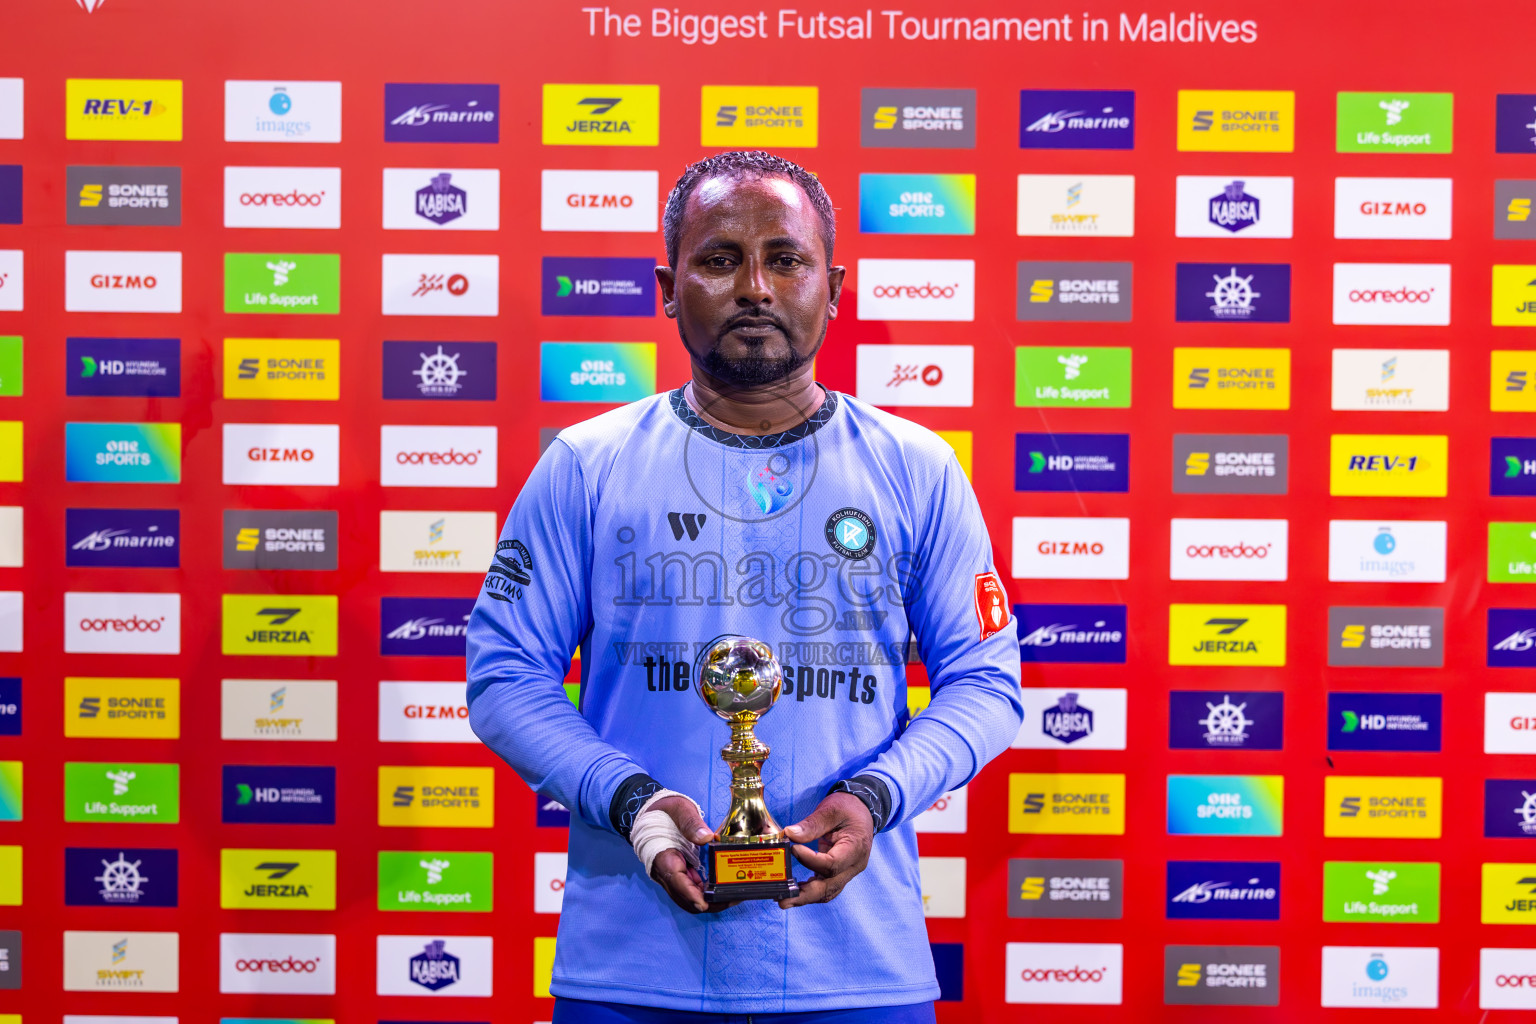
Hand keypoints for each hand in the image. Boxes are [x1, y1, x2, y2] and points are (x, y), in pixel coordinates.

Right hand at [646, 795, 735, 914]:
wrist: (652, 813)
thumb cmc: (665, 811)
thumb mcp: (678, 810)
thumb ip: (690, 822)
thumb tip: (706, 838)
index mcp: (664, 859)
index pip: (677, 884)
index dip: (692, 896)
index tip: (706, 902)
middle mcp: (666, 874)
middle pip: (686, 899)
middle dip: (708, 903)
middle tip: (732, 898)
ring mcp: (673, 877)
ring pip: (690, 898)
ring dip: (710, 901)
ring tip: (733, 894)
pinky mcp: (680, 874)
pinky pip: (692, 889)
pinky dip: (707, 892)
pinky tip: (723, 887)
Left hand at [778, 791, 873, 907]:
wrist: (862, 810)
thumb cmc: (848, 808)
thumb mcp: (831, 810)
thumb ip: (811, 824)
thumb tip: (789, 834)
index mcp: (855, 848)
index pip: (832, 863)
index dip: (810, 860)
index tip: (793, 849)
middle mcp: (854, 865)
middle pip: (830, 887)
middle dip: (805, 895)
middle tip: (782, 899)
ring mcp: (848, 872)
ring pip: (827, 891)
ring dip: (805, 897)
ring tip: (783, 899)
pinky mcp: (840, 873)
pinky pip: (826, 887)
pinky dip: (810, 891)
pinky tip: (794, 890)